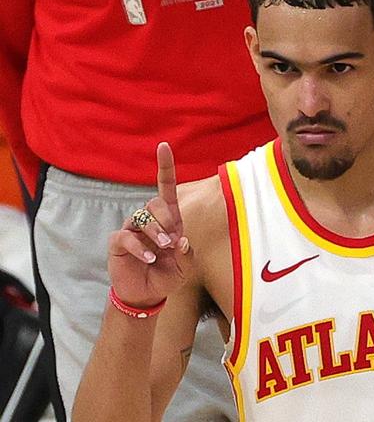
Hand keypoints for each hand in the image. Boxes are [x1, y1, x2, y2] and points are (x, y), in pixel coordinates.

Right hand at [108, 142, 192, 307]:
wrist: (146, 295)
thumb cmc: (167, 276)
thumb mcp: (184, 268)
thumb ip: (186, 254)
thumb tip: (181, 240)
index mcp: (169, 220)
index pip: (166, 188)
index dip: (165, 167)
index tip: (164, 146)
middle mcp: (149, 220)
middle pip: (155, 203)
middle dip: (166, 219)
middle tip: (171, 240)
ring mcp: (132, 229)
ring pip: (142, 218)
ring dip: (155, 232)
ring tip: (162, 250)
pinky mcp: (118, 242)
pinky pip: (127, 236)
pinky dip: (140, 247)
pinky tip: (149, 259)